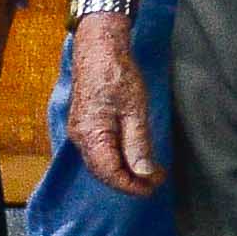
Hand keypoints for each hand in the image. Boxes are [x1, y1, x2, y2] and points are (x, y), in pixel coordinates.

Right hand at [68, 19, 166, 196]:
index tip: (154, 187)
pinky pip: (98, 151)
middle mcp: (80, 138)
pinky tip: (132, 156)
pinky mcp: (84, 124)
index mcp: (91, 136)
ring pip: (101, 163)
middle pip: (103, 172)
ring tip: (149, 171)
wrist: (98, 48)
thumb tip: (144, 174)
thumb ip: (138, 145)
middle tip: (156, 180)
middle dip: (130, 181)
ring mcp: (79, 131)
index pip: (110, 174)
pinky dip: (116, 159)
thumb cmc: (117, 75)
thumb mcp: (135, 111)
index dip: (132, 186)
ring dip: (124, 171)